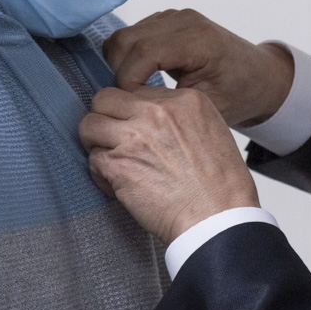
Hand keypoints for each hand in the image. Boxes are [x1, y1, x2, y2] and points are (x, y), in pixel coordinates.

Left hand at [79, 85, 259, 243]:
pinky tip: (117, 186)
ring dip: (96, 144)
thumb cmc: (221, 185)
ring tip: (111, 162)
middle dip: (105, 119)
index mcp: (184, 100)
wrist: (218, 217)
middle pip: (106, 99)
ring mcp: (134, 136)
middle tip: (113, 140)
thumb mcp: (212, 131)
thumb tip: (153, 121)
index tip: (134, 130)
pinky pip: (92, 159)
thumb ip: (180, 118)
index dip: (131, 113)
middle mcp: (156, 111)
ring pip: (89, 125)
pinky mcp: (118, 163)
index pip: (136, 92)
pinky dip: (100, 175)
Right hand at [104, 9, 295, 129]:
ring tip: (138, 91)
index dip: (127, 80)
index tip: (130, 104)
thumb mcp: (206, 106)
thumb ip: (167, 102)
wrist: (258, 76)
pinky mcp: (166, 20)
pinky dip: (129, 58)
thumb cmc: (238, 93)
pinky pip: (132, 36)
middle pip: (125, 40)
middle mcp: (184, 20)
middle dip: (119, 72)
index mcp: (199, 40)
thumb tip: (128, 103)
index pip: (143, 52)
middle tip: (131, 100)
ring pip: (123, 36)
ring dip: (121, 65)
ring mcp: (173, 17)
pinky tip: (144, 78)